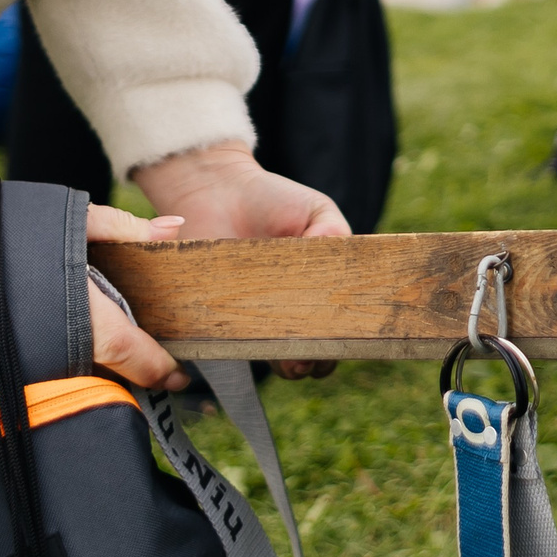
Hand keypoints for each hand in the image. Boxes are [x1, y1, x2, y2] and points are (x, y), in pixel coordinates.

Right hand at [0, 182, 193, 391]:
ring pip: (69, 387)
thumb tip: (176, 228)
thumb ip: (125, 231)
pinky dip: (52, 373)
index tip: (181, 376)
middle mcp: (54, 361)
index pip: (138, 362)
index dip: (165, 371)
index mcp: (85, 325)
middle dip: (129, 378)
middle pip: (107, 382)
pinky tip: (59, 349)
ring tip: (106, 356)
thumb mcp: (69, 220)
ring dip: (90, 377)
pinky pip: (33, 383)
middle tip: (146, 363)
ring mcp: (18, 374)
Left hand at [133, 141, 350, 376]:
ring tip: (293, 361)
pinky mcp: (217, 319)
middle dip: (317, 360)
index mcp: (316, 289)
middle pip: (309, 352)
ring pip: (273, 357)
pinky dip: (246, 349)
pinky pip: (232, 344)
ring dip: (288, 364)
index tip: (342, 341)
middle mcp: (287, 310)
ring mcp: (252, 318)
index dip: (341, 340)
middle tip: (315, 356)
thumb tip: (337, 260)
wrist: (215, 192)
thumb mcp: (316, 210)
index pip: (335, 327)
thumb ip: (335, 233)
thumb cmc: (270, 199)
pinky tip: (258, 345)